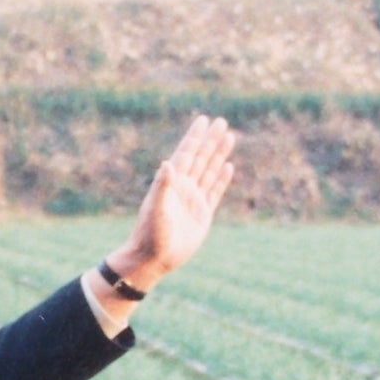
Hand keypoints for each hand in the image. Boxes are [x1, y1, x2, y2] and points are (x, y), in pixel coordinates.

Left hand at [106, 114, 236, 291]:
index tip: (204, 120)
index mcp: (171, 183)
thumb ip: (163, 185)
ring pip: (209, 171)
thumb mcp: (156, 208)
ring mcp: (193, 200)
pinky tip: (227, 166)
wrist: (153, 259)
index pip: (186, 154)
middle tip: (222, 121)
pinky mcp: (202, 214)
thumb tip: (168, 163)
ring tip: (229, 136)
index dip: (195, 137)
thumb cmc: (150, 234)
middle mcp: (183, 188)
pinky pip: (214, 191)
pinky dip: (221, 178)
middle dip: (210, 140)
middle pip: (200, 158)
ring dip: (219, 154)